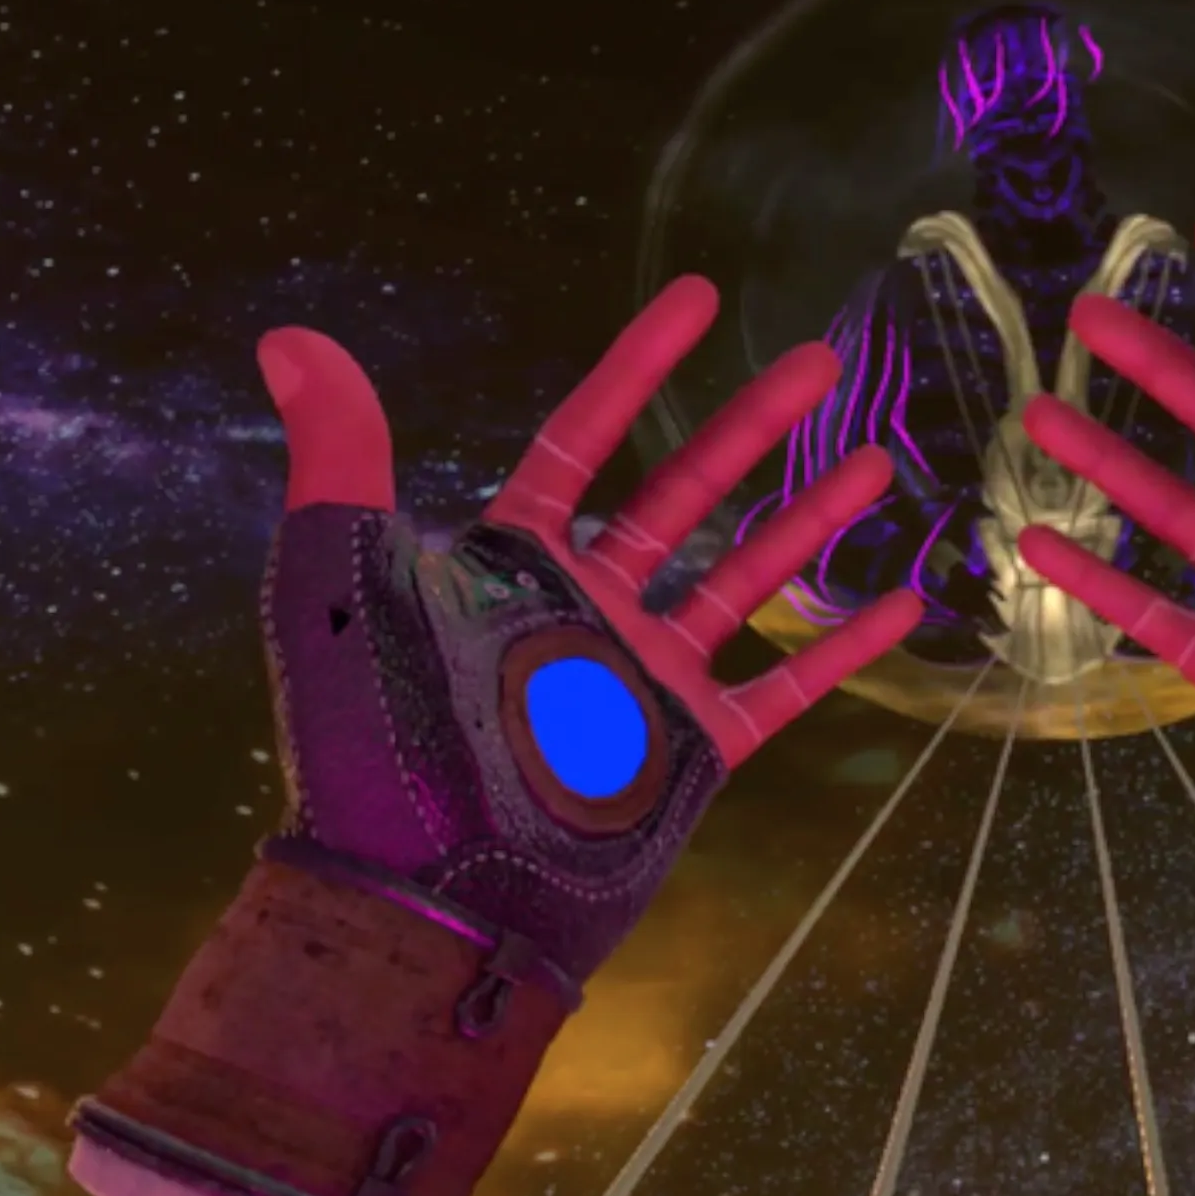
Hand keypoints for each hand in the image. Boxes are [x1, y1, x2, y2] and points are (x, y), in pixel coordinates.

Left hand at [254, 277, 920, 985]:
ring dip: (811, 516)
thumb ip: (338, 461)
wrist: (425, 898)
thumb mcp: (336, 583)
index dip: (640, 364)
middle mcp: (585, 608)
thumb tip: (289, 338)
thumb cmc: (367, 742)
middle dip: (754, 422)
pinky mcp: (692, 748)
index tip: (696, 297)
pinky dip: (846, 646)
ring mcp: (644, 677)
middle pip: (687, 492)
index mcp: (508, 563)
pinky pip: (786, 686)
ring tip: (876, 460)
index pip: (588, 437)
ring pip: (748, 576)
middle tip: (821, 358)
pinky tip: (905, 600)